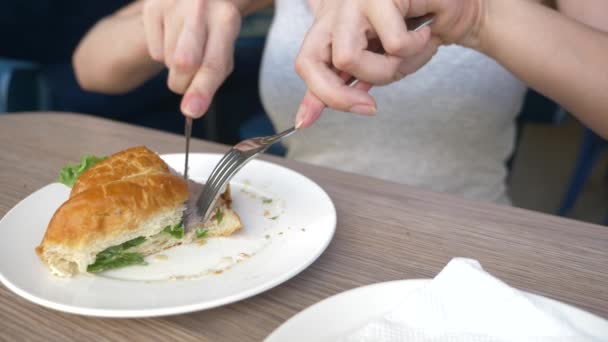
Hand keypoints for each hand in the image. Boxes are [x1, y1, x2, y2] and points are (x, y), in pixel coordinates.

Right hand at [143, 0, 241, 117]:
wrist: (206, 0)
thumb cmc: (216, 32)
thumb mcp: (224, 52)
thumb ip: (210, 81)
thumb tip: (190, 110)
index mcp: (226, 20)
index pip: (212, 63)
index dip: (202, 90)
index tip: (191, 111)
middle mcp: (199, 8)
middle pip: (183, 63)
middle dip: (184, 82)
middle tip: (190, 79)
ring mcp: (172, 5)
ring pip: (168, 61)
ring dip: (177, 67)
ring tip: (189, 46)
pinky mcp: (152, 7)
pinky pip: (154, 53)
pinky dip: (164, 54)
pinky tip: (175, 38)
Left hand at [294, 0, 483, 127]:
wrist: (455, 10)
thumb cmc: (417, 34)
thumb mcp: (376, 68)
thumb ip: (340, 88)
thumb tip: (305, 119)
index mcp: (331, 25)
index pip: (305, 63)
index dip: (318, 94)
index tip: (330, 118)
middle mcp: (336, 8)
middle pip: (313, 63)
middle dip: (346, 94)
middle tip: (374, 102)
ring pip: (348, 58)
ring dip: (388, 67)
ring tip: (408, 48)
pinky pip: (393, 43)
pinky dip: (416, 46)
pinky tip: (424, 29)